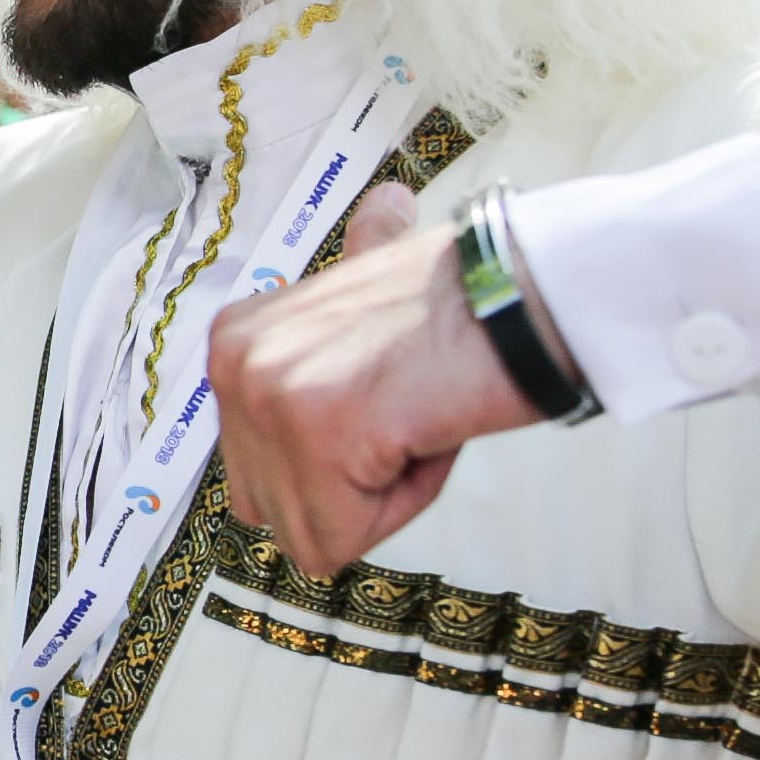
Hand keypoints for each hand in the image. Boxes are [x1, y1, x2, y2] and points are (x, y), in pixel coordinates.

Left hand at [207, 184, 522, 576]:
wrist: (522, 292)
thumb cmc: (461, 300)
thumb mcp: (368, 293)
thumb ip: (333, 313)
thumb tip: (373, 220)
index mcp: (237, 340)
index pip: (256, 469)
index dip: (332, 461)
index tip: (381, 403)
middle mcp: (237, 365)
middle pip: (270, 509)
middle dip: (344, 487)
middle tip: (400, 416)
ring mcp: (270, 399)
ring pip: (308, 533)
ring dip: (378, 495)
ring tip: (413, 419)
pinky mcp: (318, 436)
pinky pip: (342, 539)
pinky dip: (401, 503)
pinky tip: (422, 432)